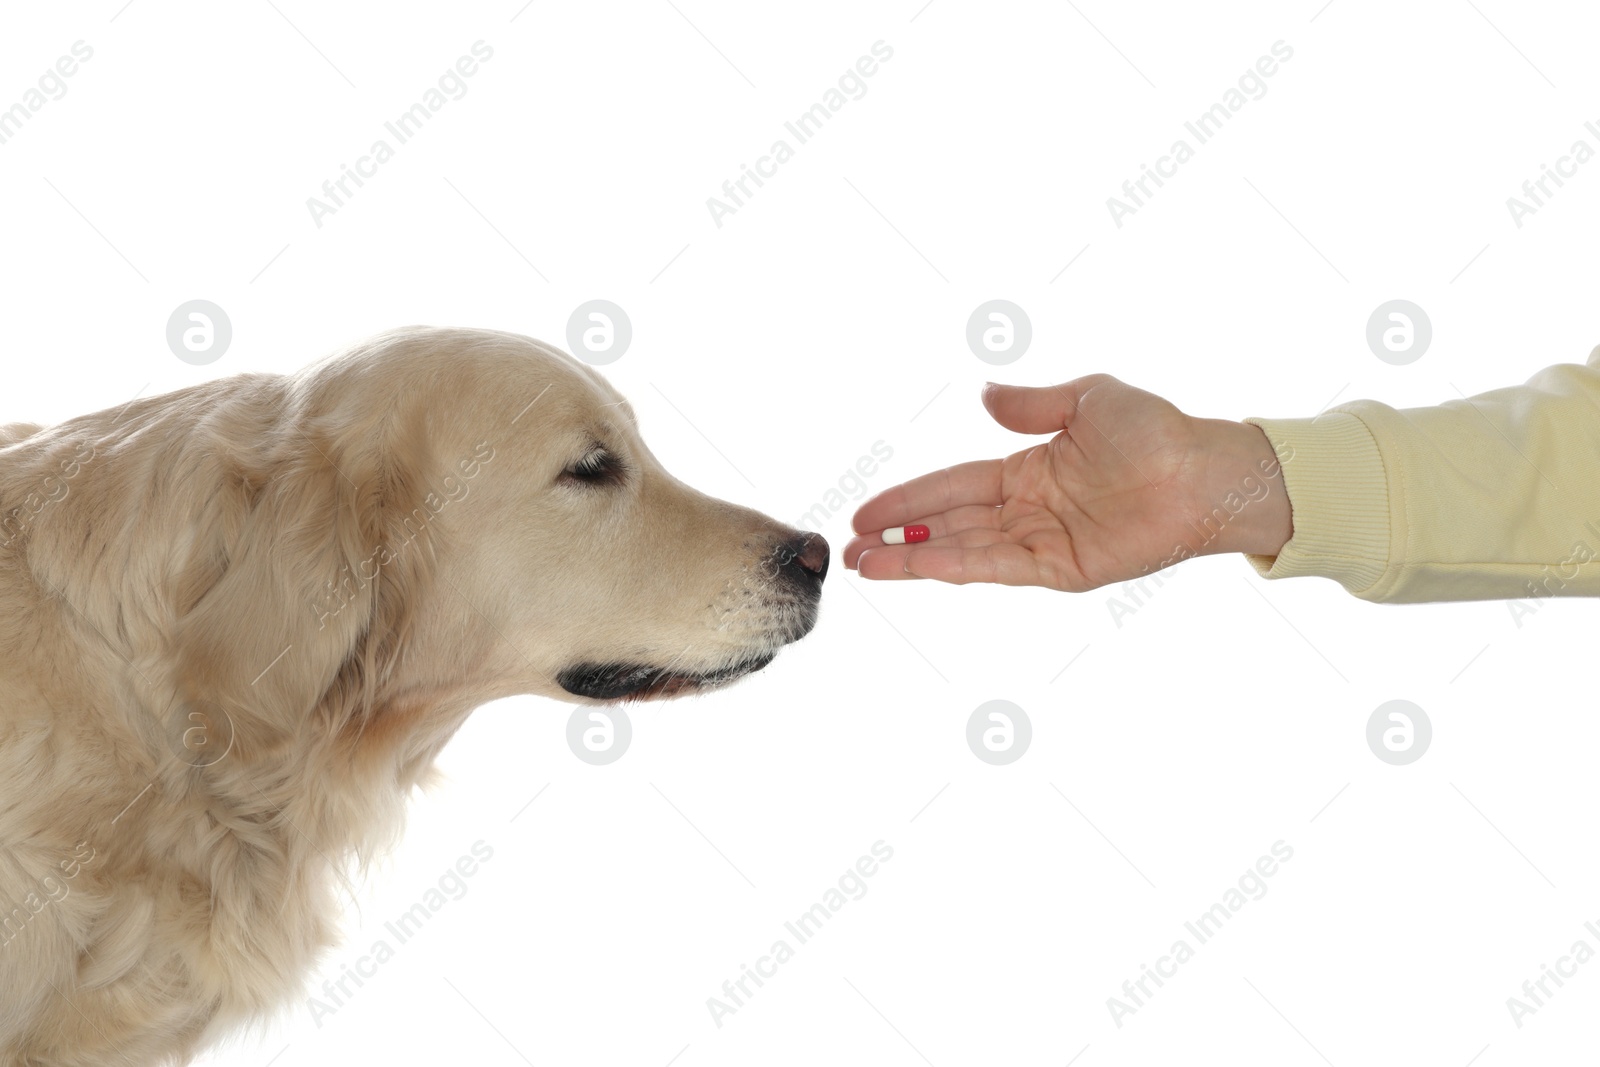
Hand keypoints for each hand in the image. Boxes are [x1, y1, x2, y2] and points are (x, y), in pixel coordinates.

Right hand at [843, 375, 1292, 589]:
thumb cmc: (1158, 430)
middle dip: (896, 539)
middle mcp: (1027, 511)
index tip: (865, 512)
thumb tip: (982, 398)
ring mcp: (1042, 543)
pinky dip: (953, 567)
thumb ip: (1030, 404)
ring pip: (962, 551)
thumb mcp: (1087, 399)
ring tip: (864, 567)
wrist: (1206, 470)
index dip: (907, 499)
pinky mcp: (1062, 569)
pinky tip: (918, 567)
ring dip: (912, 560)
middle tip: (848, 550)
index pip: (951, 487)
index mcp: (1028, 471)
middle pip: (946, 525)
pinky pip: (996, 567)